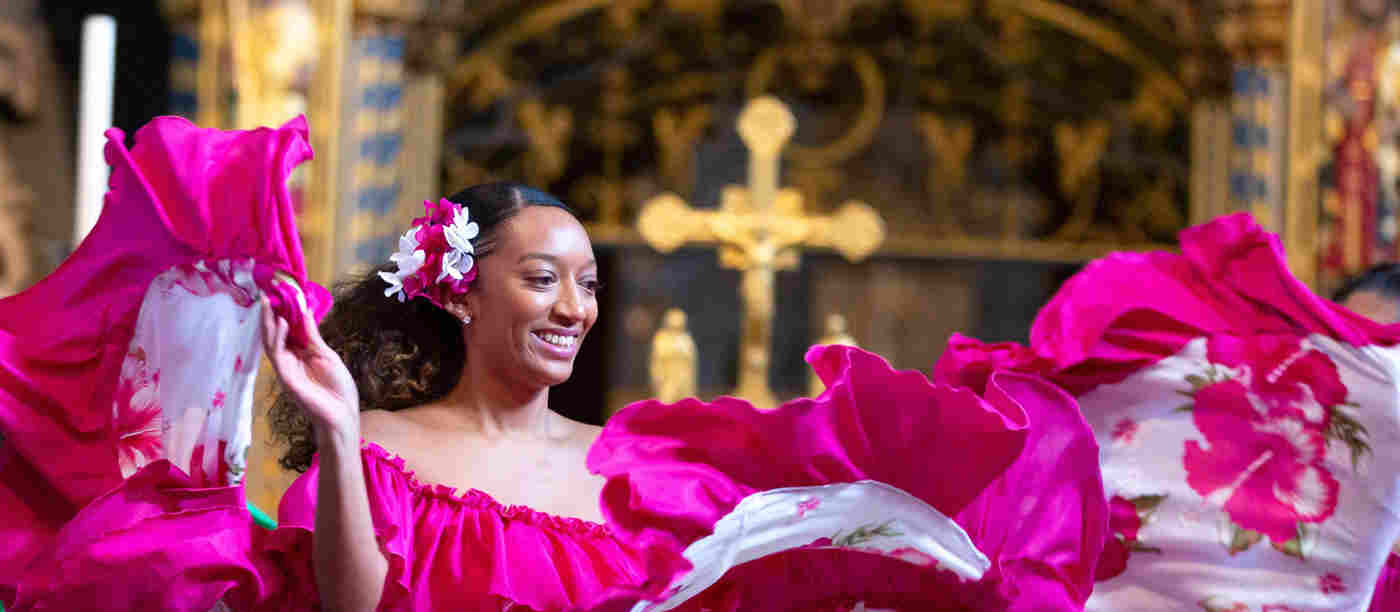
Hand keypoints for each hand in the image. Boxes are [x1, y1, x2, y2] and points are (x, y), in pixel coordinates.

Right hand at [260, 280, 359, 441]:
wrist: (342, 413)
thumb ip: (312, 335)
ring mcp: (286, 368)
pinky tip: (281, 323)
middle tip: (266, 292)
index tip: (280, 291)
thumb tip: (304, 311)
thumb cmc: (337, 386)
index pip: (287, 328)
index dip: (283, 311)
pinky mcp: (286, 378)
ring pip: (271, 342)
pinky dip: (278, 338)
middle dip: (270, 314)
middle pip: (275, 333)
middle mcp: (289, 359)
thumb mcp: (326, 354)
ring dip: (269, 322)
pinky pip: (277, 355)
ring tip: (269, 303)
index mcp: (300, 352)